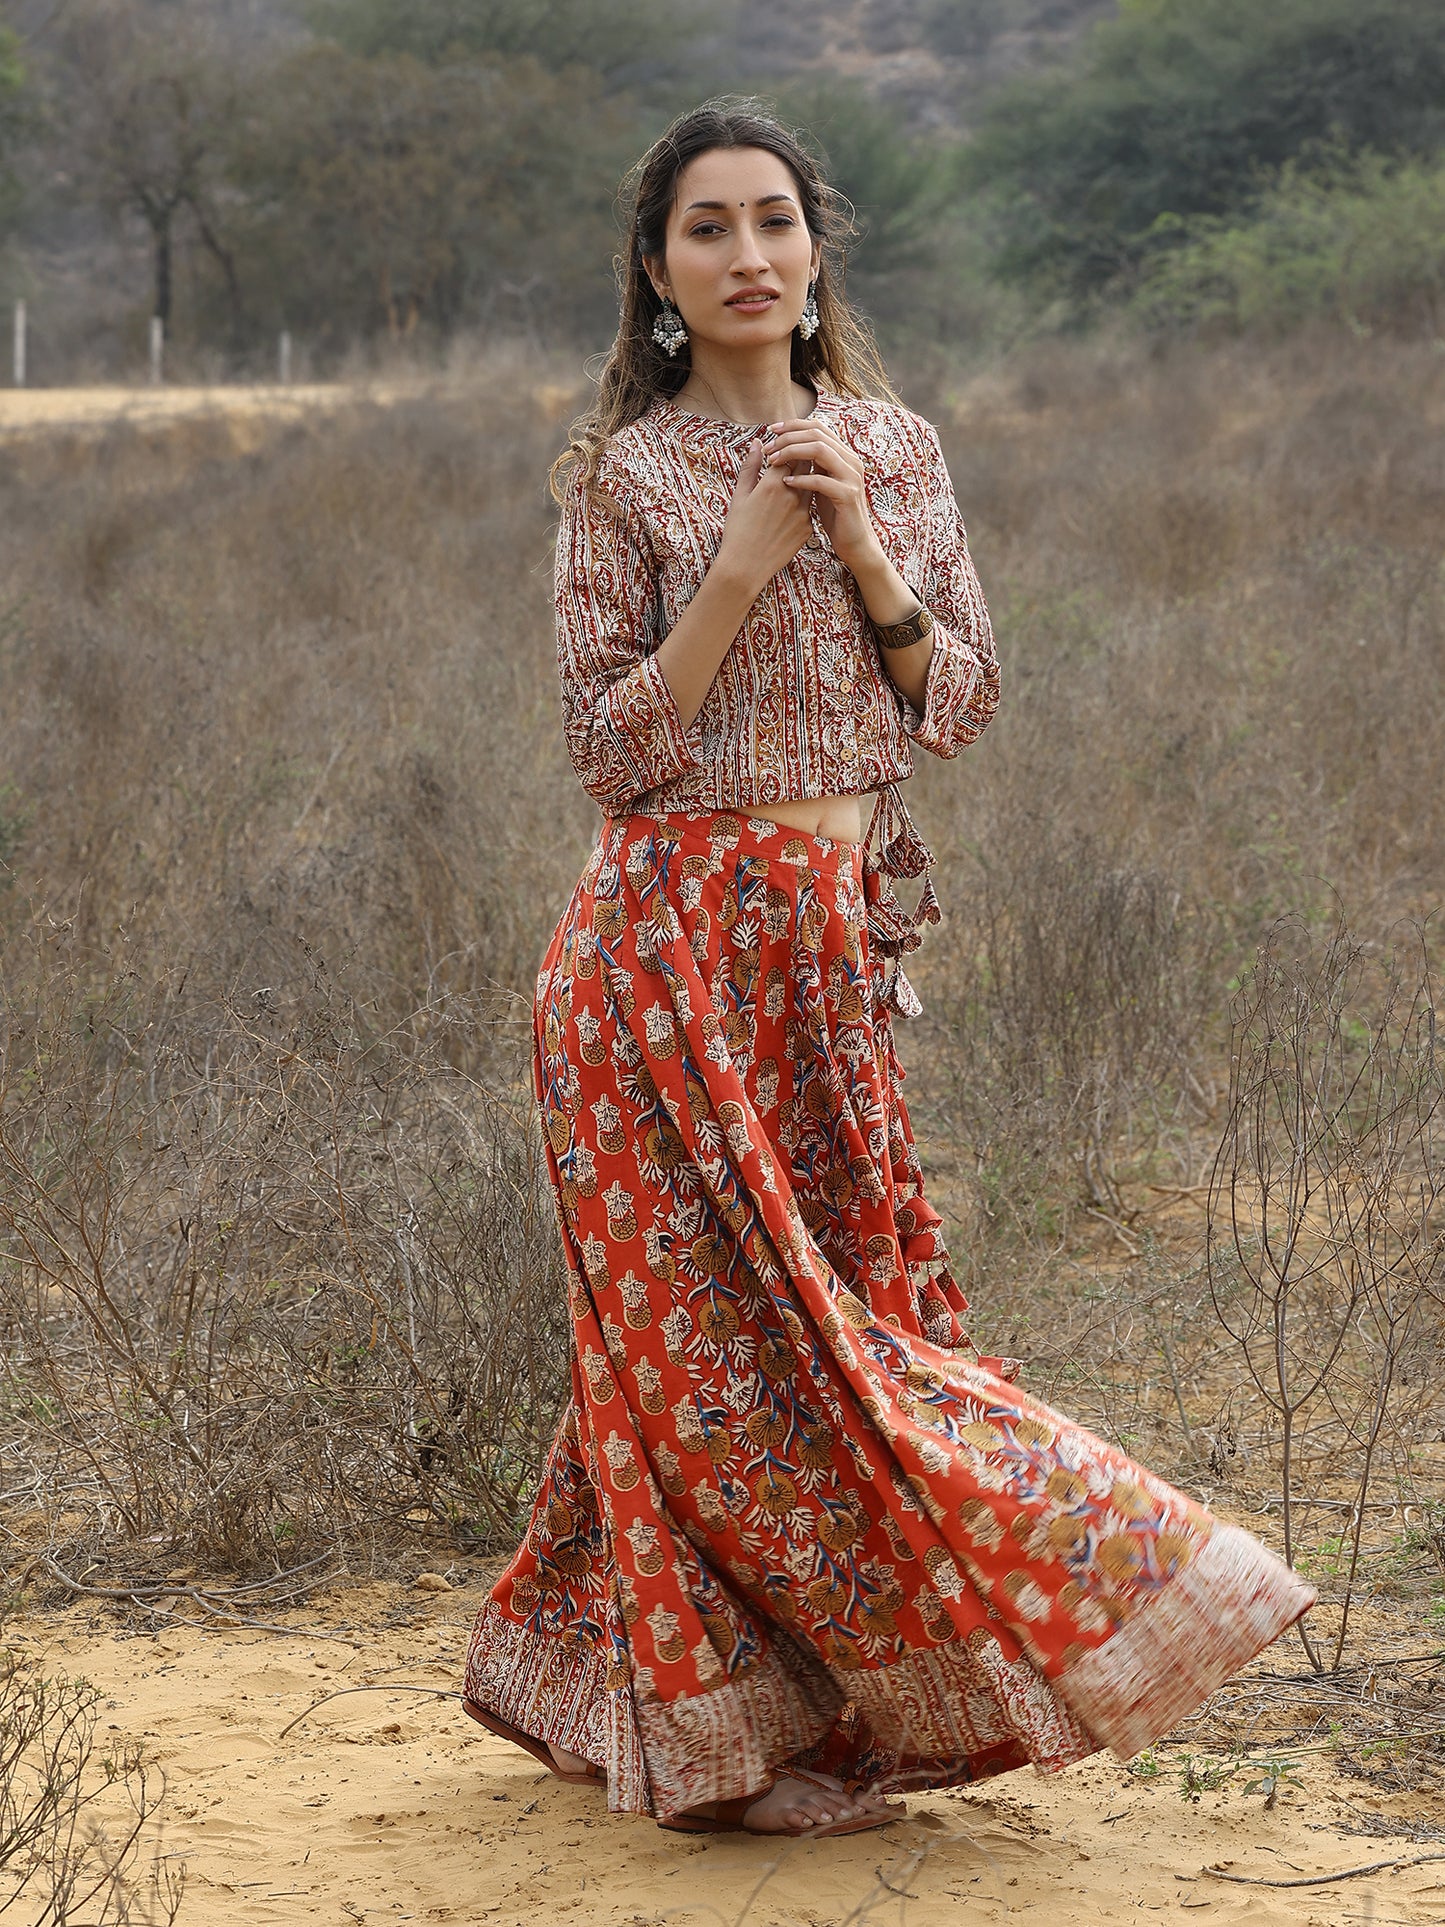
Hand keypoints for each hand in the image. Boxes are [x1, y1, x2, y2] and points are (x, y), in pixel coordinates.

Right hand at [714, 438, 814, 599]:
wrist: (746, 567)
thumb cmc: (737, 531)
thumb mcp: (739, 496)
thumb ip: (750, 467)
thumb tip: (756, 443)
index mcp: (772, 484)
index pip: (788, 453)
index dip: (785, 449)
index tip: (780, 451)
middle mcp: (792, 495)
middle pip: (805, 466)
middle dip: (799, 460)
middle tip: (791, 461)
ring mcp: (803, 512)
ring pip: (811, 486)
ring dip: (804, 481)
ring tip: (790, 487)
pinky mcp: (808, 528)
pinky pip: (810, 509)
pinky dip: (803, 504)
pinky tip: (789, 512)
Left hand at [762, 417, 884, 577]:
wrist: (855, 542)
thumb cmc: (835, 513)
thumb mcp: (821, 484)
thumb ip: (810, 464)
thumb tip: (788, 446)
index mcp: (842, 454)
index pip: (817, 426)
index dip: (793, 425)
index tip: (771, 430)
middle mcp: (850, 460)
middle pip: (817, 433)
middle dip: (788, 437)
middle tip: (768, 448)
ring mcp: (851, 477)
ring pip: (820, 450)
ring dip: (792, 452)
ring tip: (773, 462)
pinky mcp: (847, 496)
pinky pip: (821, 481)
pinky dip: (801, 479)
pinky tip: (785, 482)